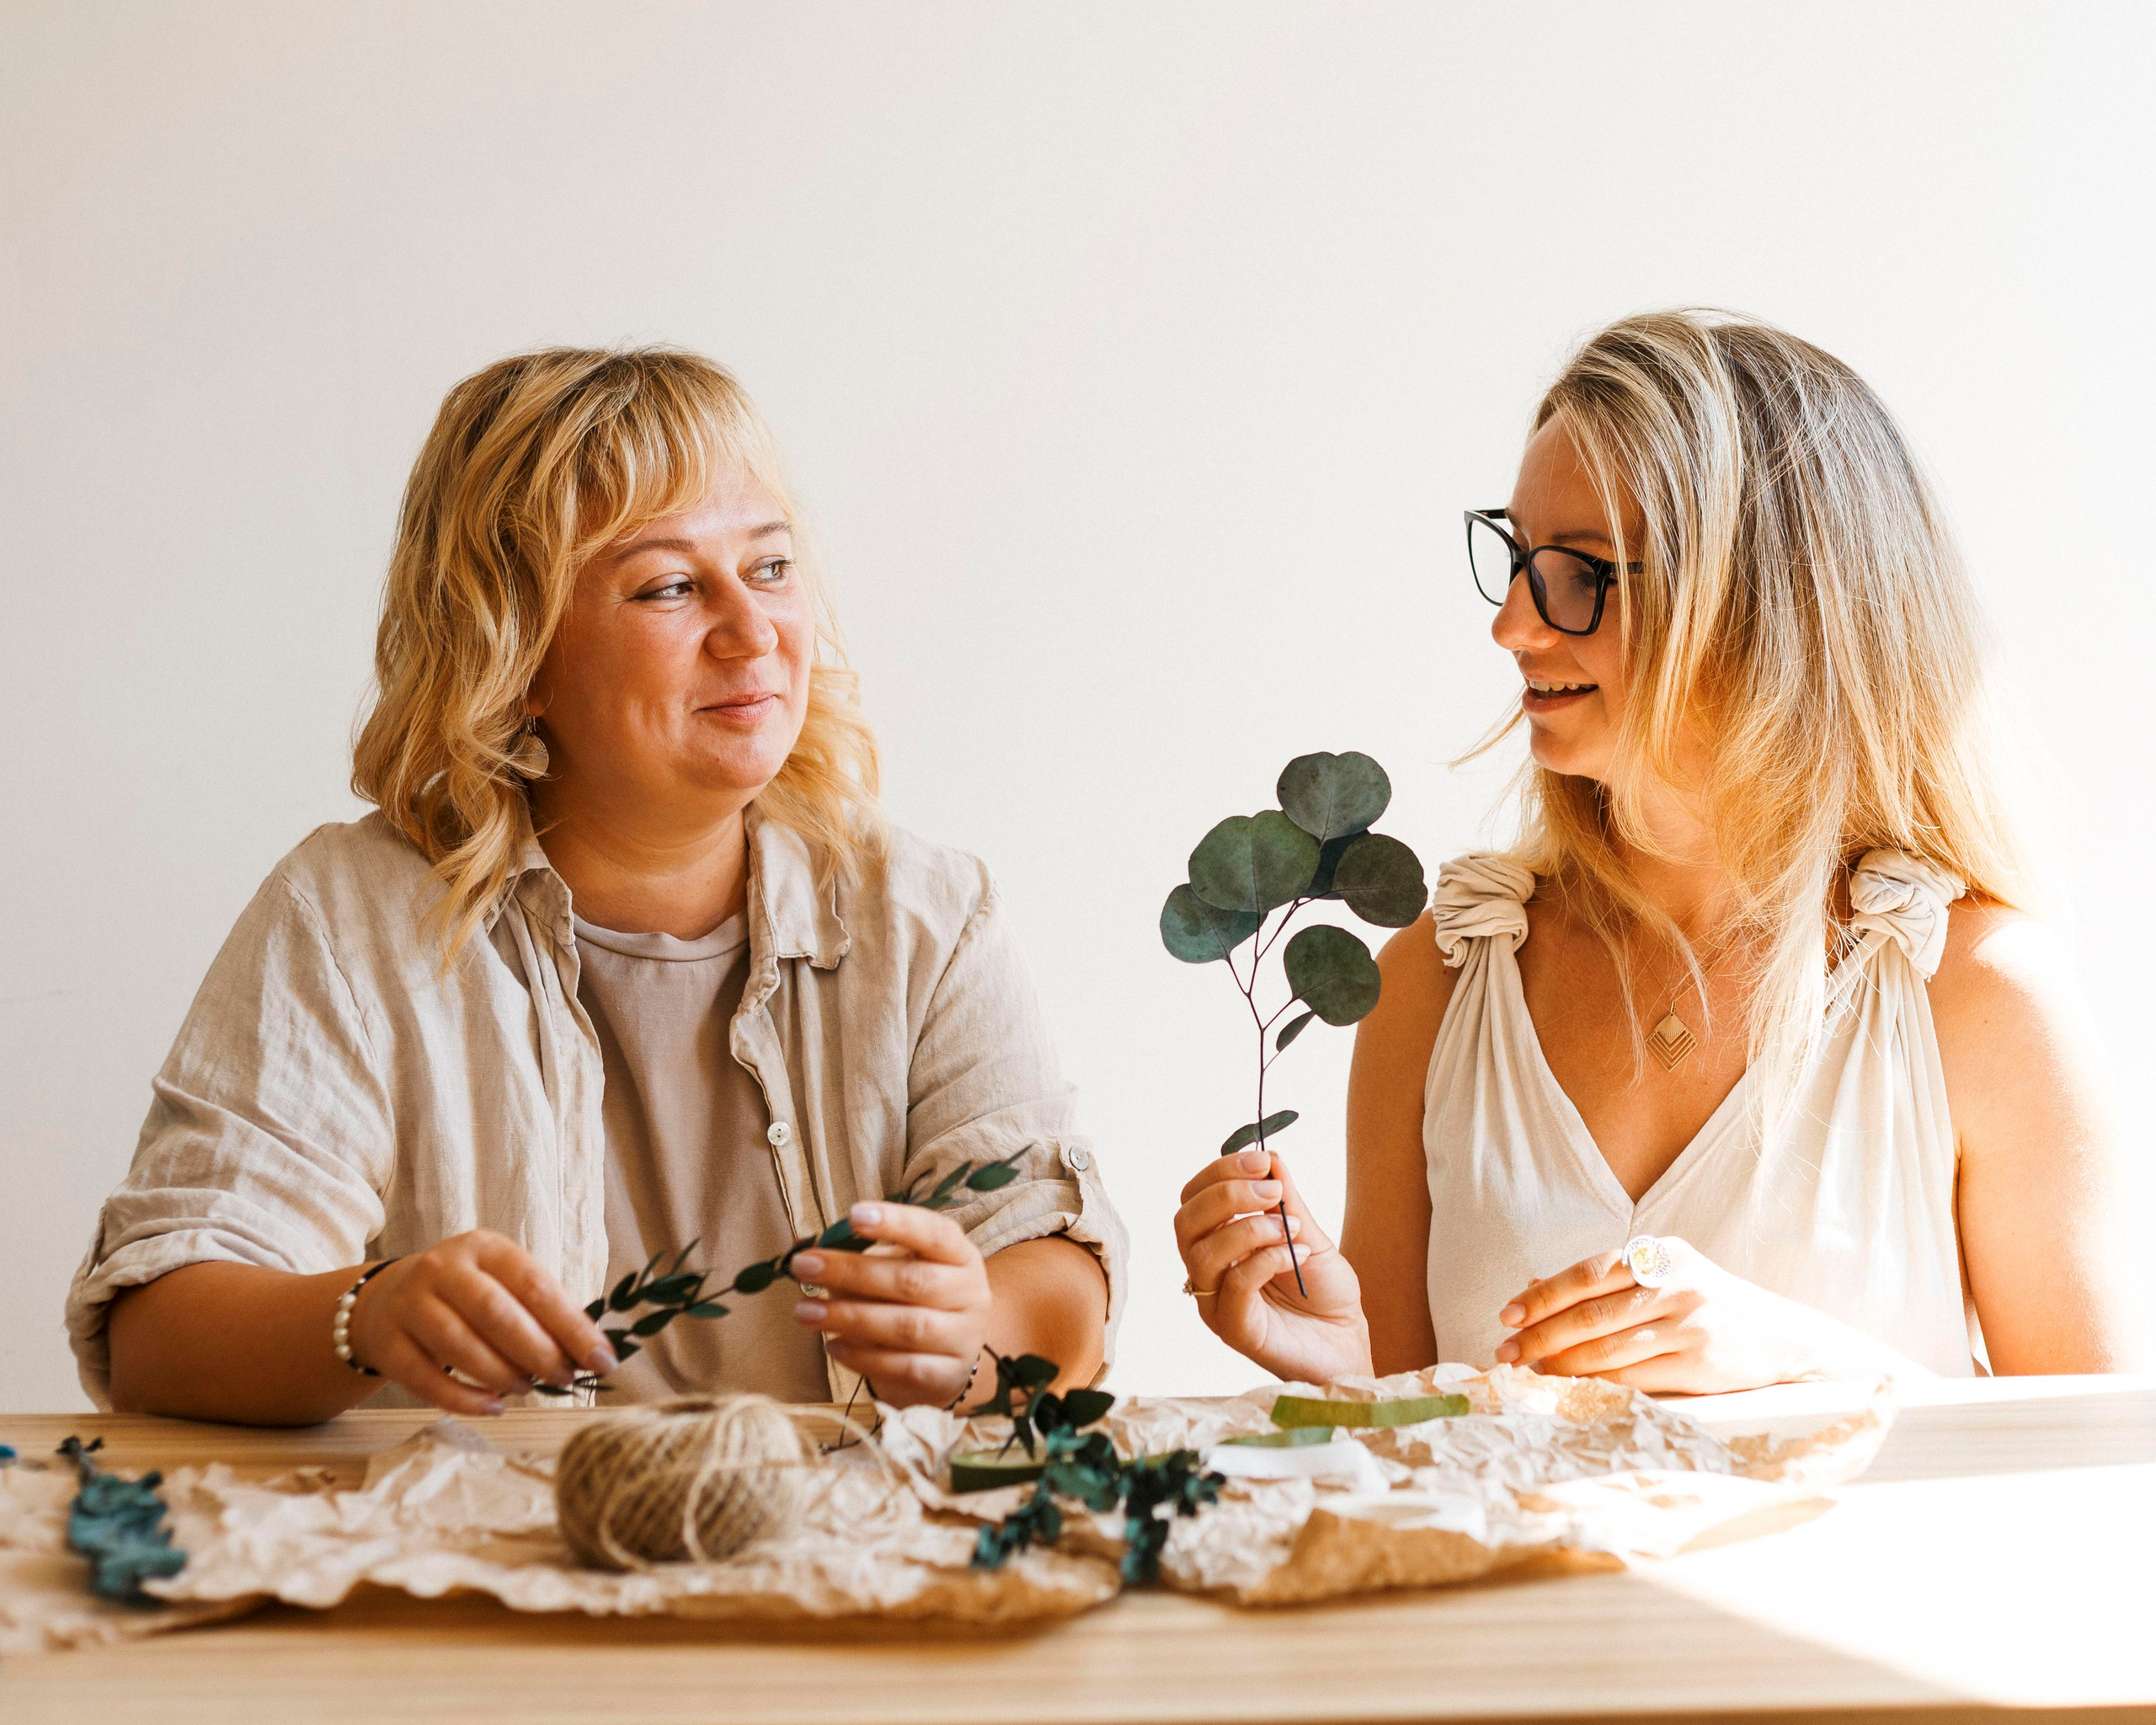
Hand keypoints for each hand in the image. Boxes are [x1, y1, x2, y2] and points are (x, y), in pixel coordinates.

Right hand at [348, 1231, 620, 1415]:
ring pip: (460, 1345)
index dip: (573, 1326)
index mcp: (485, 1248)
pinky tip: (494, 1407)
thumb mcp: (503, 1284)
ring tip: (528, 1388)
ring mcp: (410, 1304)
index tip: (603, 1360)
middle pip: (496, 1313)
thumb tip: (592, 1355)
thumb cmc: (466, 1295)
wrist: (385, 1300)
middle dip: (539, 1352)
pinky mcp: (388, 1343)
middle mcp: (444, 1268)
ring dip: (503, 1374)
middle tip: (565, 1378)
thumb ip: (542, 1312)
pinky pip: (426, 1379)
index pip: (535, 1285)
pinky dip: (464, 1399)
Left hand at [789, 1201, 992, 1408]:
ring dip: (850, 1317)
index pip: (934, 1233)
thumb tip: (803, 1249)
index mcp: (959, 1255)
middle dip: (852, 1272)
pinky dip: (863, 1358)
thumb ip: (857, 1257)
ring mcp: (963, 1337)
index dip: (896, 1223)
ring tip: (805, 1311)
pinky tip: (832, 1346)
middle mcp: (969, 1293)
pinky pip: (903, 1367)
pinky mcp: (948, 1376)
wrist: (950, 1356)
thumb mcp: (897, 1269)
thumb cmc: (915, 1300)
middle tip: (804, 1266)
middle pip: (912, 1281)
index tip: (854, 1214)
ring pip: (907, 1326)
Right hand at [1174, 1148, 1370, 1384]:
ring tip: (1290, 1228)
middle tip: (1273, 1190)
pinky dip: (1266, 1258)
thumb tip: (1270, 1156)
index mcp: (1217, 1243)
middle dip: (1227, 1194)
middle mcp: (1208, 1272)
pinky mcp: (1235, 1329)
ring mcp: (1216, 1303)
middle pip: (1186, 1222)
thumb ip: (1286, 1199)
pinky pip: (1234, 1285)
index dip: (1221, 1172)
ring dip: (1250, 1227)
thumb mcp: (1307, 1232)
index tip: (1262, 1161)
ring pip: (1204, 1253)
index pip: (1194, 1198)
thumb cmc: (1324, 1293)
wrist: (1348, 1342)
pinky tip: (1298, 1256)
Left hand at [1495, 1237, 1822, 1392]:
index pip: (1588, 1272)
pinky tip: (1570, 1387)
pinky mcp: (1699, 1363)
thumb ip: (1605, 1282)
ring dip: (1560, 1363)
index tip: (1508, 1315)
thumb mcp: (1664, 1279)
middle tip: (1506, 1351)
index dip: (1543, 1295)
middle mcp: (1675, 1284)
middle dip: (1540, 1334)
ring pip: (1607, 1348)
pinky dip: (1594, 1384)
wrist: (1783, 1337)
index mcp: (1661, 1255)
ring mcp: (1689, 1324)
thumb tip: (1533, 1285)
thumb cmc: (1708, 1306)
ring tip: (1529, 1371)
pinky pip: (1632, 1377)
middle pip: (1591, 1312)